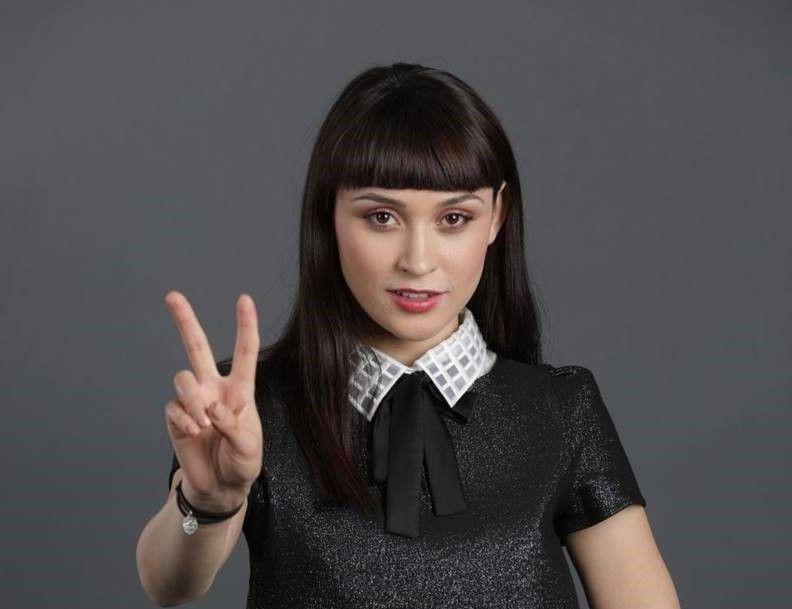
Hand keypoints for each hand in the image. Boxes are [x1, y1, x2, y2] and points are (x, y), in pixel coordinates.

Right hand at [163, 291, 262, 511]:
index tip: (244, 299)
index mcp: (240, 390)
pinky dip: (184, 421)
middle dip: (185, 321)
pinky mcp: (175, 418)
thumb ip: (234, 426)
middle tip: (172, 296)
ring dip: (193, 400)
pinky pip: (173, 408)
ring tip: (203, 424)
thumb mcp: (249, 447)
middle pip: (197, 347)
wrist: (219, 487)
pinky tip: (194, 433)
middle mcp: (213, 388)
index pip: (244, 352)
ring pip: (183, 378)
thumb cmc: (241, 463)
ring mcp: (193, 401)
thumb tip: (211, 409)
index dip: (245, 326)